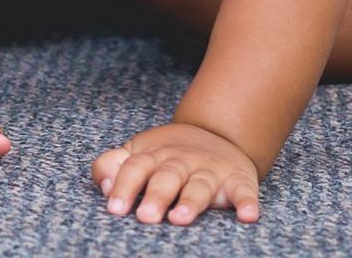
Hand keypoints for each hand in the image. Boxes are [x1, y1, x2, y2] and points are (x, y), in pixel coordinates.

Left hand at [93, 123, 259, 225]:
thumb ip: (113, 166)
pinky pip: (244, 191)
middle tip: (145, 218)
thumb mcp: (137, 153)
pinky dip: (247, 202)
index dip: (124, 186)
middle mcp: (182, 161)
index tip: (114, 208)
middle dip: (155, 196)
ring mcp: (210, 171)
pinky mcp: (238, 181)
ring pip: (200, 185)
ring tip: (179, 218)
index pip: (135, 167)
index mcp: (154, 155)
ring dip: (191, 201)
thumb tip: (104, 186)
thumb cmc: (167, 156)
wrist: (216, 133)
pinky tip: (248, 216)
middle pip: (167, 177)